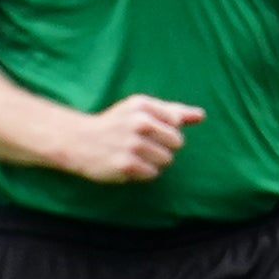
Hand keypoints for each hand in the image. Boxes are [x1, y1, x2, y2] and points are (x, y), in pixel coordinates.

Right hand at [59, 95, 200, 183]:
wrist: (77, 141)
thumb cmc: (114, 124)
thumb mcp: (140, 110)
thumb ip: (172, 111)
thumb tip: (201, 116)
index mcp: (143, 105)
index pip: (177, 123)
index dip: (164, 130)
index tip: (145, 130)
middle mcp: (139, 122)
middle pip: (176, 143)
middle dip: (162, 147)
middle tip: (140, 145)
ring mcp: (132, 144)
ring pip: (166, 160)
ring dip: (153, 162)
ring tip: (134, 155)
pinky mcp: (126, 165)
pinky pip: (152, 174)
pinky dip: (143, 173)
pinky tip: (127, 165)